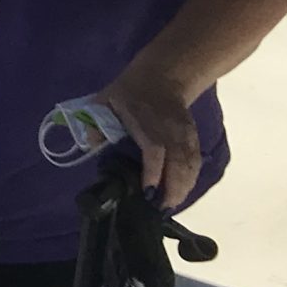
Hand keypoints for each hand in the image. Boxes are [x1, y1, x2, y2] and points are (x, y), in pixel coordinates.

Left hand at [98, 61, 201, 209]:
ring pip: (190, 166)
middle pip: (178, 163)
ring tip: (169, 206)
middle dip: (172, 189)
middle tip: (160, 209)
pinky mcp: (193, 138)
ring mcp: (185, 134)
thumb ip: (96, 121)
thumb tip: (91, 144)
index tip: (148, 192)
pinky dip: (190, 179)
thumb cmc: (129, 91)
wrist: (162, 76)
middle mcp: (170, 129)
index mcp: (145, 120)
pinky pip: (195, 162)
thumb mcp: (105, 99)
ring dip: (182, 188)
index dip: (153, 172)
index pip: (155, 150)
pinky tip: (180, 192)